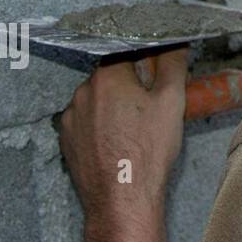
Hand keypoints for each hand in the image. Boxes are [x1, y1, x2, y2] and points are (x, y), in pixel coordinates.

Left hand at [59, 47, 188, 241]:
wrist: (122, 197)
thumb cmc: (147, 151)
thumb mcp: (172, 101)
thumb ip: (173, 65)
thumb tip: (175, 44)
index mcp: (107, 77)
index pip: (129, 53)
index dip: (148, 64)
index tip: (159, 79)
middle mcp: (83, 93)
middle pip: (112, 77)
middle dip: (132, 86)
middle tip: (152, 106)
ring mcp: (71, 118)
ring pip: (99, 100)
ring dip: (115, 106)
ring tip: (136, 129)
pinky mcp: (66, 140)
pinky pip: (87, 122)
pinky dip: (102, 126)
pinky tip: (119, 141)